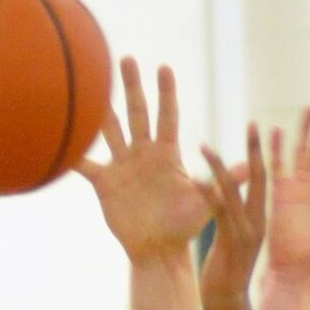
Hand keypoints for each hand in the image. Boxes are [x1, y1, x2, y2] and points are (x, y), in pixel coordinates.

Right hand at [76, 58, 243, 262]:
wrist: (158, 251)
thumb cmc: (183, 228)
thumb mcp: (208, 201)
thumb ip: (225, 180)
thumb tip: (252, 165)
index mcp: (167, 154)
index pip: (168, 116)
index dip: (166, 92)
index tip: (164, 67)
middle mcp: (143, 154)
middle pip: (137, 113)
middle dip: (132, 86)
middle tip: (126, 58)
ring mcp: (122, 166)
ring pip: (109, 130)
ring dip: (100, 109)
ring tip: (87, 84)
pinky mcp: (105, 184)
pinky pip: (85, 164)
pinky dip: (72, 153)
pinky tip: (57, 138)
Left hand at [197, 125, 266, 309]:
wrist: (228, 303)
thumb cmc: (227, 273)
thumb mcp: (236, 240)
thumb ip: (235, 217)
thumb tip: (227, 196)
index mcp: (260, 219)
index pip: (264, 179)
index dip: (262, 153)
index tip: (259, 128)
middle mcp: (257, 221)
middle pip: (260, 179)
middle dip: (257, 150)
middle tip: (254, 125)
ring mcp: (245, 231)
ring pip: (234, 191)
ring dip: (218, 167)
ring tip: (204, 145)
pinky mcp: (229, 240)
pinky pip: (219, 211)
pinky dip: (208, 193)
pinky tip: (196, 177)